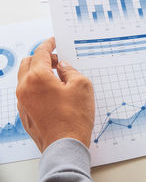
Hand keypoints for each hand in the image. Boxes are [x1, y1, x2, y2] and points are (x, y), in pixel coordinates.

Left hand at [16, 37, 94, 151]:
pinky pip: (27, 92)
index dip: (48, 45)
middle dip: (41, 58)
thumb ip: (71, 70)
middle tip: (58, 61)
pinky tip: (53, 93)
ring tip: (57, 78)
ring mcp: (22, 102)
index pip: (40, 53)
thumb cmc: (74, 118)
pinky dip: (37, 86)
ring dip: (38, 72)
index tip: (53, 42)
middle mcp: (24, 88)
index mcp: (37, 77)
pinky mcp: (24, 113)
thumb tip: (63, 67)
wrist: (65, 145)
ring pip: (25, 78)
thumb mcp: (82, 86)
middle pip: (28, 63)